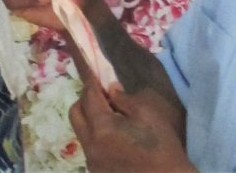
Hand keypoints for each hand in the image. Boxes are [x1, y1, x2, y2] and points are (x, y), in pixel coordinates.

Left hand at [70, 82, 193, 172]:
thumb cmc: (161, 146)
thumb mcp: (146, 114)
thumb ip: (123, 99)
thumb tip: (110, 90)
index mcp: (101, 128)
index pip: (88, 97)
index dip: (91, 82)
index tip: (93, 72)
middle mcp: (90, 146)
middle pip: (75, 114)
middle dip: (85, 100)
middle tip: (102, 96)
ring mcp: (92, 162)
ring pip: (81, 131)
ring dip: (90, 119)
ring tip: (111, 117)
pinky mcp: (96, 171)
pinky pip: (89, 147)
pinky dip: (96, 136)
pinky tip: (115, 137)